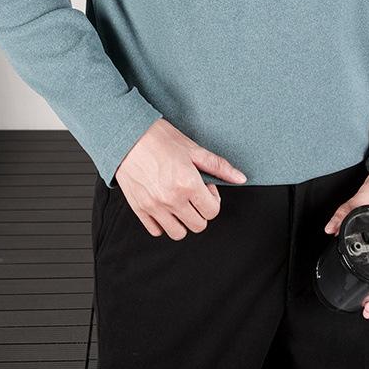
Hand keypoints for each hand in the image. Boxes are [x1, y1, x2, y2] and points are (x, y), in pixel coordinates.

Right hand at [114, 118, 246, 239]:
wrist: (127, 135)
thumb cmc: (159, 138)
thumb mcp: (193, 149)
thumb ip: (219, 166)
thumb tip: (240, 178)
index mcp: (188, 184)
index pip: (212, 211)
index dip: (213, 199)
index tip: (205, 187)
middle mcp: (171, 199)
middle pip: (198, 225)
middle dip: (200, 211)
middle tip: (193, 194)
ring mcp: (154, 207)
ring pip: (178, 233)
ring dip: (183, 220)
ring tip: (180, 202)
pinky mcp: (139, 209)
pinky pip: (156, 231)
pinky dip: (163, 223)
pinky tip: (164, 205)